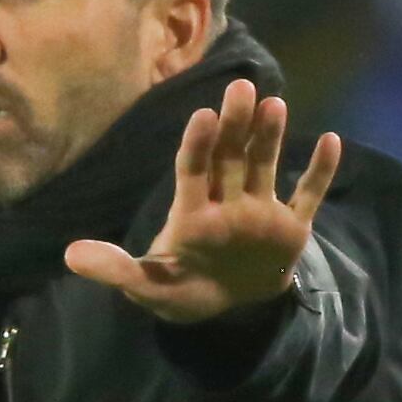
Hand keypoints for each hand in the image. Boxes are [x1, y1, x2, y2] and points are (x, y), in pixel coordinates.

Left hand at [64, 78, 343, 324]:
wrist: (227, 313)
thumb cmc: (181, 291)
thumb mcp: (146, 284)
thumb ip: (115, 269)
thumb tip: (70, 256)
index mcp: (191, 212)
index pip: (193, 170)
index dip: (198, 145)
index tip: (202, 116)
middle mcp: (226, 202)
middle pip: (231, 158)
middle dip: (236, 125)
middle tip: (240, 89)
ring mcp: (260, 212)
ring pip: (266, 167)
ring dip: (271, 137)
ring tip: (275, 104)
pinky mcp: (290, 228)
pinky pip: (307, 196)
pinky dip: (320, 173)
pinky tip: (332, 141)